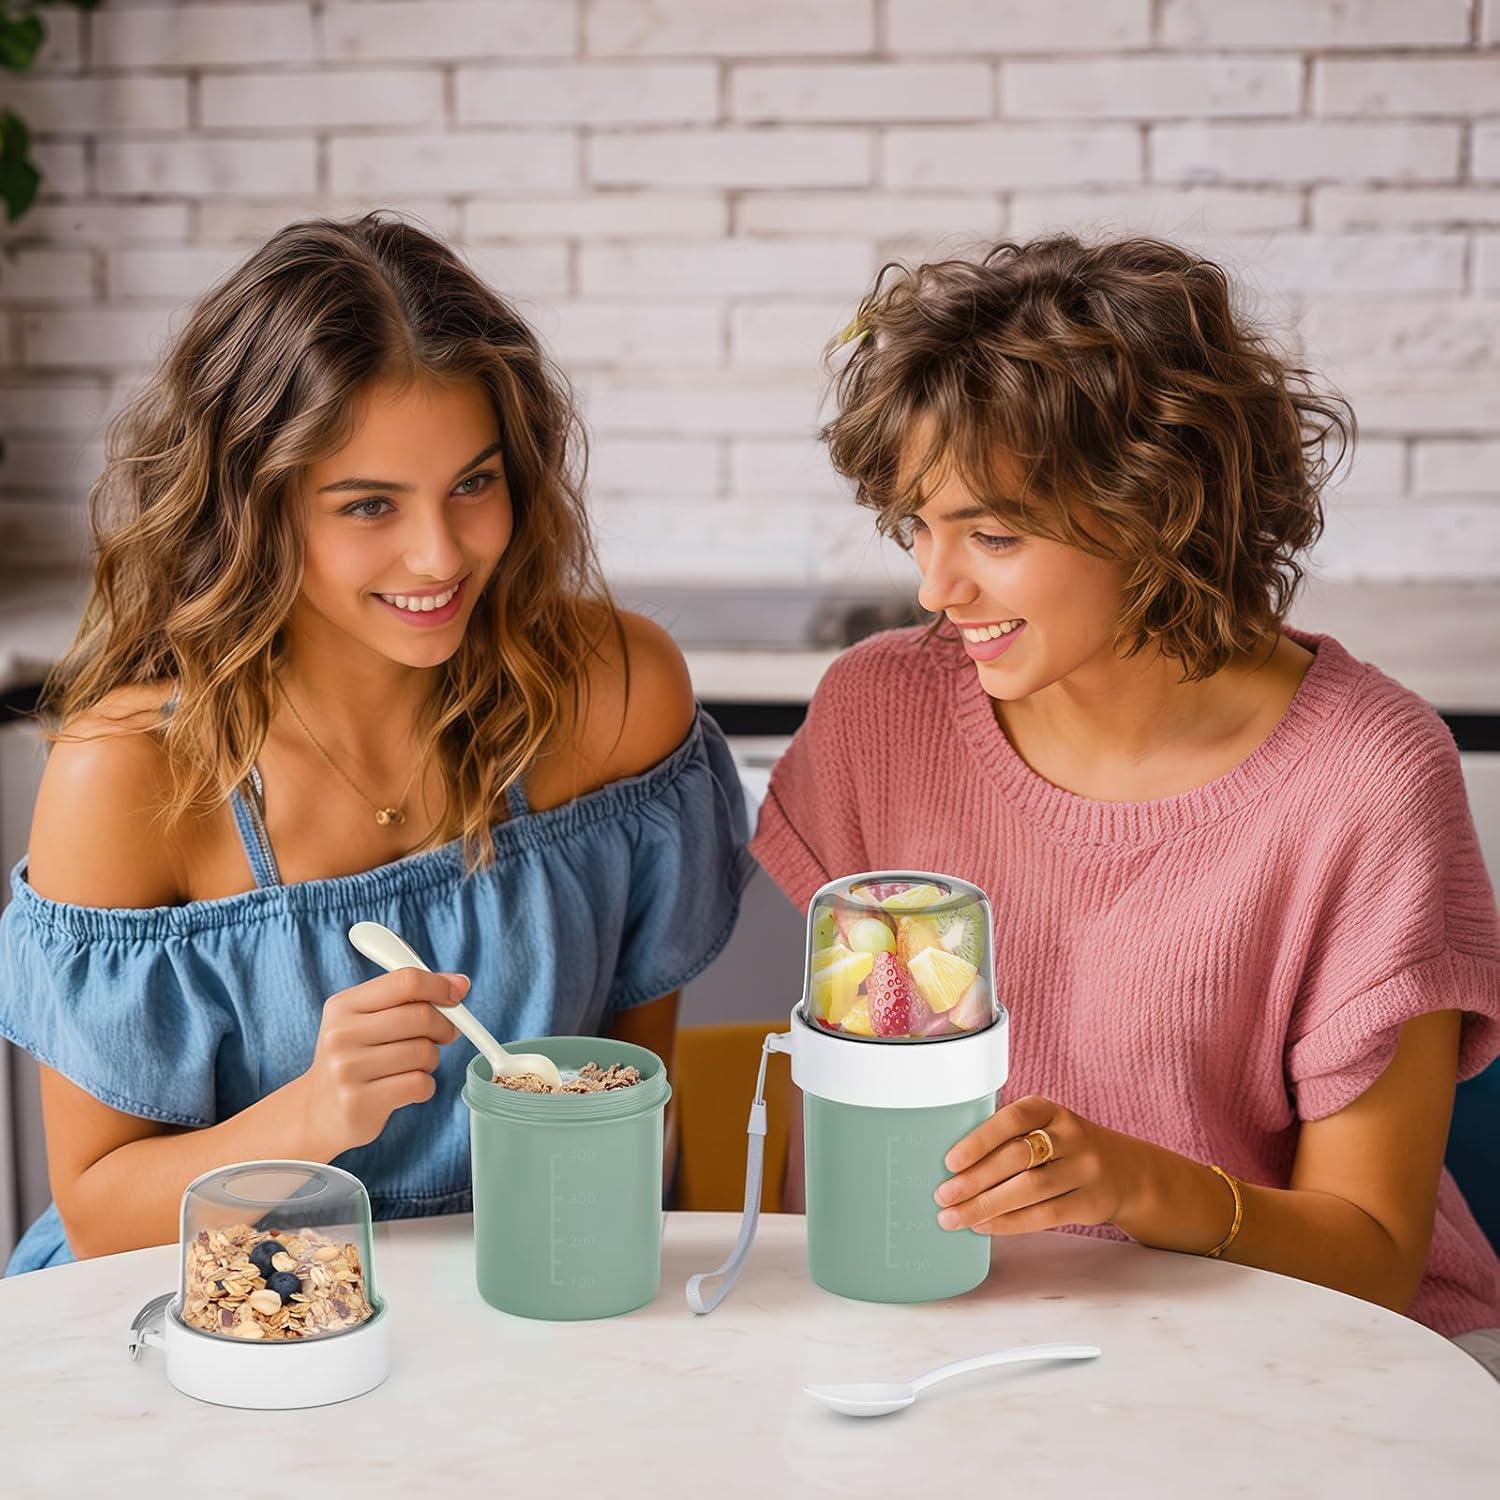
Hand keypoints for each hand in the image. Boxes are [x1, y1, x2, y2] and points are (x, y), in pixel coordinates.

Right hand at [298, 968, 466, 1156]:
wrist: (317, 1111)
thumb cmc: (355, 1057)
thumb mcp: (368, 1018)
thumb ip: (411, 996)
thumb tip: (461, 984)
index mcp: (343, 1006)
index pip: (405, 982)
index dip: (439, 986)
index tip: (455, 996)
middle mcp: (340, 1035)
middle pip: (420, 1016)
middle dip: (444, 1026)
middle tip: (444, 1035)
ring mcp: (347, 1070)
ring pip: (424, 1052)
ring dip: (431, 1060)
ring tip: (413, 1066)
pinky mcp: (359, 1103)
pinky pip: (420, 1084)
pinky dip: (424, 1086)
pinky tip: (407, 1088)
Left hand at [934, 1095, 1146, 1235]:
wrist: (1126, 1171)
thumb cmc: (1065, 1148)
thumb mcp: (1044, 1127)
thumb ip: (1009, 1138)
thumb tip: (953, 1166)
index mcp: (1050, 1110)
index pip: (1012, 1119)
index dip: (979, 1140)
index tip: (950, 1161)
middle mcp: (1071, 1135)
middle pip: (1016, 1158)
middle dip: (974, 1180)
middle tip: (942, 1196)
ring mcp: (1085, 1170)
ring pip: (1029, 1190)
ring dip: (986, 1206)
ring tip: (955, 1217)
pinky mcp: (1091, 1202)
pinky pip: (1044, 1216)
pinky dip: (1009, 1223)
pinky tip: (984, 1226)